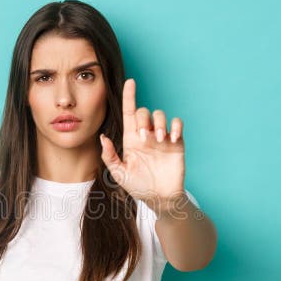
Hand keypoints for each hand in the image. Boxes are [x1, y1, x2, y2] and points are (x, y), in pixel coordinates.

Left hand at [99, 78, 187, 214]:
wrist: (160, 198)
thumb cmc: (139, 186)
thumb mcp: (120, 174)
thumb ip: (110, 157)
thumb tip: (104, 138)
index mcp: (131, 139)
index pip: (129, 113)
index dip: (129, 97)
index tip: (130, 82)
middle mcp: (146, 135)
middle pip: (144, 112)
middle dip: (144, 119)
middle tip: (144, 138)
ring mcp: (162, 138)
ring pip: (160, 115)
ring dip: (158, 124)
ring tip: (158, 140)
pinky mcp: (176, 142)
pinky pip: (177, 124)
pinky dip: (176, 126)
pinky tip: (173, 138)